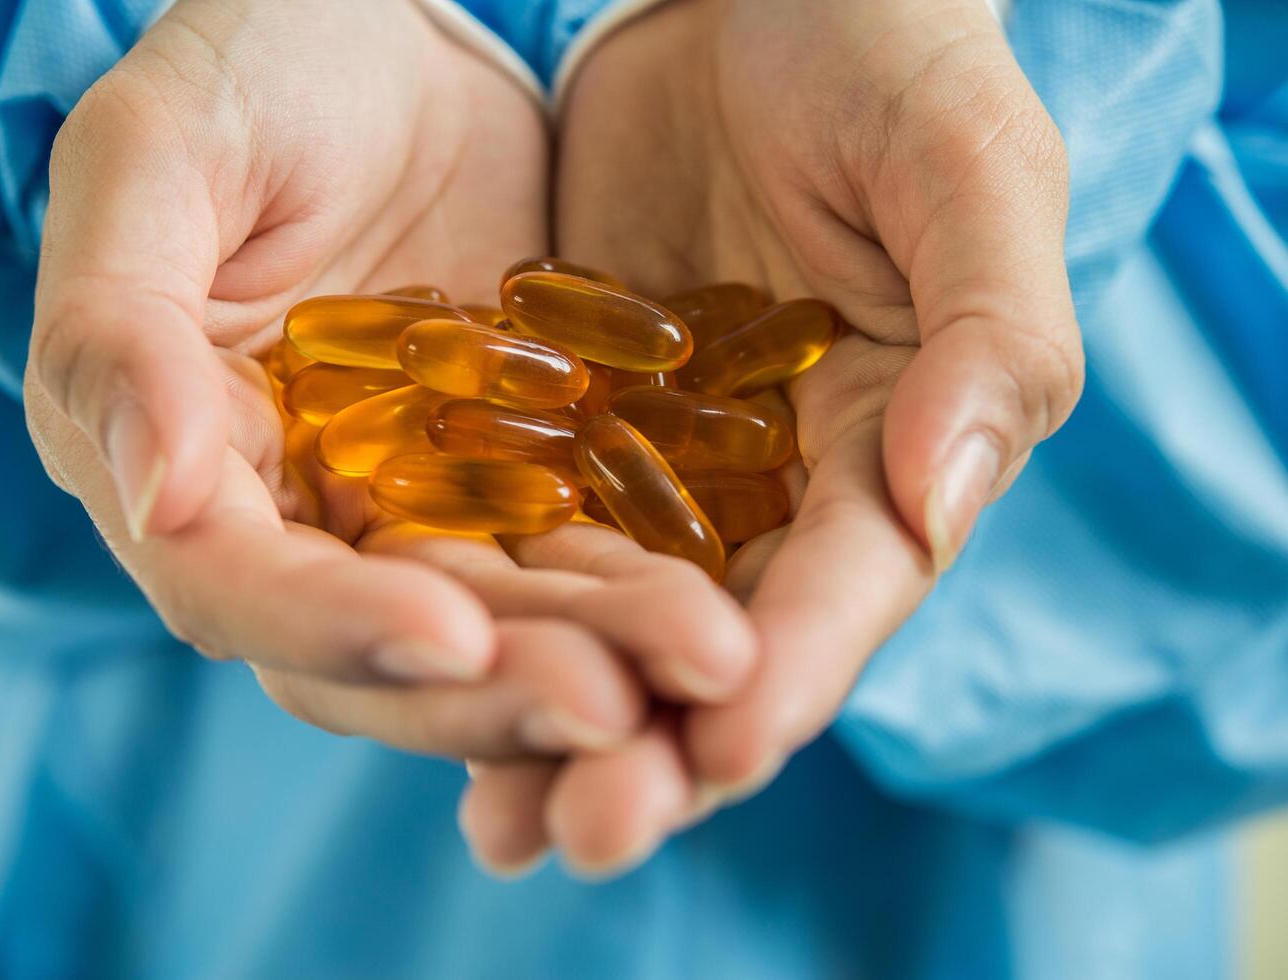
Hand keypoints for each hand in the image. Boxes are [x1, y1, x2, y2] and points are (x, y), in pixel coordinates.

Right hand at [25, 0, 754, 767]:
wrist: (385, 34)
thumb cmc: (247, 69)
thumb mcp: (156, 155)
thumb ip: (119, 325)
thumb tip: (154, 499)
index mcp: (172, 458)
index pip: (232, 584)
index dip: (331, 624)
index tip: (450, 634)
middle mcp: (290, 515)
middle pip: (376, 649)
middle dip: (490, 691)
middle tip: (613, 706)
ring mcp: (410, 505)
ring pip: (497, 618)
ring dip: (594, 655)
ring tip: (706, 660)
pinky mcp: (514, 474)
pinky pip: (581, 549)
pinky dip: (643, 583)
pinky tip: (728, 602)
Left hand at [460, 0, 1083, 874]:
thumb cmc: (883, 53)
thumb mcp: (963, 162)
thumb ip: (993, 327)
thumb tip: (950, 494)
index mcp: (894, 440)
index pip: (851, 580)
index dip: (797, 665)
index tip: (727, 736)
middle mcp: (776, 483)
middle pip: (721, 639)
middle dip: (657, 740)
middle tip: (582, 830)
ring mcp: (660, 464)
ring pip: (609, 618)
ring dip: (553, 718)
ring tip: (500, 822)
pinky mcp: (559, 424)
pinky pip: (514, 531)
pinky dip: (477, 610)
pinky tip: (422, 680)